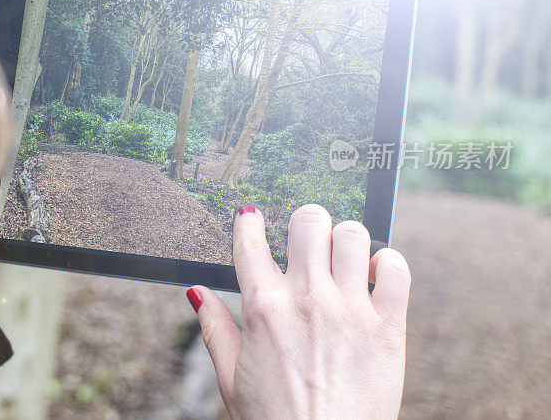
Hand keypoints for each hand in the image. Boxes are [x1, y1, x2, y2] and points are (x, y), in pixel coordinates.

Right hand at [187, 204, 410, 418]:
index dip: (248, 220)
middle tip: (306, 240)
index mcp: (263, 308)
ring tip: (342, 259)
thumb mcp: (231, 377)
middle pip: (308, 220)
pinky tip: (374, 275)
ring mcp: (349, 309)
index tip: (251, 216)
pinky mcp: (387, 326)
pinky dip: (386, 262)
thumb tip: (197, 293)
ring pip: (352, 234)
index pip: (251, 240)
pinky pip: (395, 268)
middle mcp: (306, 299)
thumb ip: (215, 328)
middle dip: (304, 222)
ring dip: (345, 239)